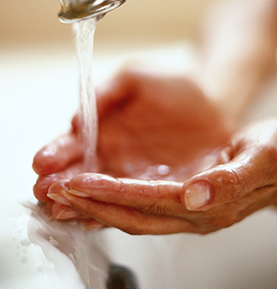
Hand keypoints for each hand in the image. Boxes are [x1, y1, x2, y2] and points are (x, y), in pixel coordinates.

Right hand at [33, 67, 232, 215]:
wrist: (211, 103)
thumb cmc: (173, 85)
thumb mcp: (135, 79)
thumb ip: (107, 94)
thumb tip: (78, 120)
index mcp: (105, 128)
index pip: (74, 143)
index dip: (56, 152)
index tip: (41, 162)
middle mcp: (114, 155)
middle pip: (80, 173)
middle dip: (59, 183)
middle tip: (42, 191)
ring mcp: (133, 174)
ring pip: (101, 192)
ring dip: (79, 202)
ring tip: (59, 209)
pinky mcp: (156, 188)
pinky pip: (131, 202)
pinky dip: (112, 212)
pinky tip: (94, 220)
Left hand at [46, 118, 276, 233]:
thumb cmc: (273, 153)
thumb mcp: (262, 156)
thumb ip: (231, 179)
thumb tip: (196, 193)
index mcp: (210, 203)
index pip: (152, 201)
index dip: (114, 194)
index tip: (79, 182)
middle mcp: (192, 213)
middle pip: (133, 214)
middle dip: (91, 203)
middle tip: (54, 191)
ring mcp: (183, 210)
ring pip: (131, 214)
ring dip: (94, 206)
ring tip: (60, 197)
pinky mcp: (178, 202)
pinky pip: (138, 207)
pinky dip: (110, 202)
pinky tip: (89, 197)